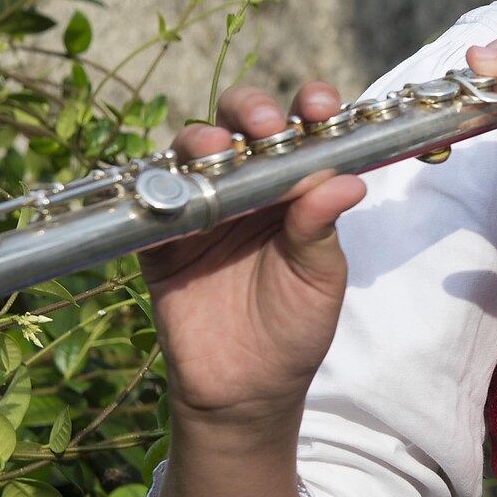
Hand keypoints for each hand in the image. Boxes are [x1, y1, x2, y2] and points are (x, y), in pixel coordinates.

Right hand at [137, 84, 366, 434]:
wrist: (246, 390)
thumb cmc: (294, 327)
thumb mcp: (319, 278)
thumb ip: (321, 229)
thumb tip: (347, 181)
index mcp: (293, 187)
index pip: (300, 130)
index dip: (306, 106)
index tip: (316, 107)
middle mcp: (246, 186)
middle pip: (238, 124)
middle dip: (249, 111)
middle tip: (264, 127)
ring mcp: (199, 208)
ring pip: (190, 151)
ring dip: (200, 140)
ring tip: (215, 153)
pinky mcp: (159, 240)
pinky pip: (149, 203)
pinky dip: (154, 189)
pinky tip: (167, 189)